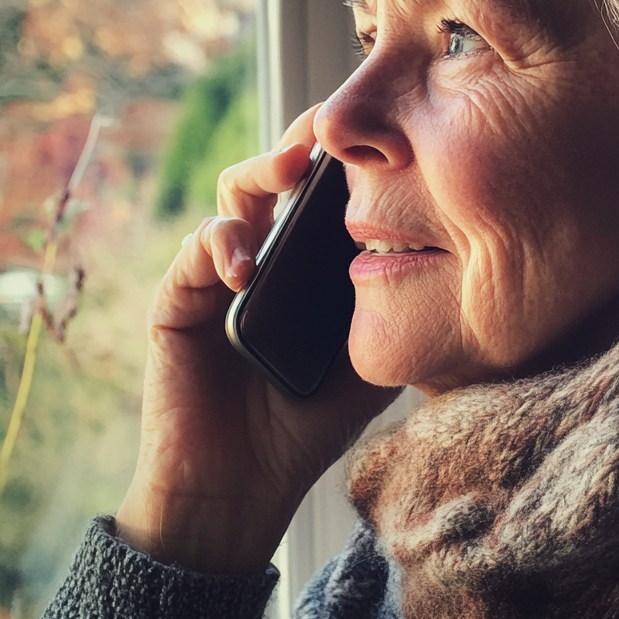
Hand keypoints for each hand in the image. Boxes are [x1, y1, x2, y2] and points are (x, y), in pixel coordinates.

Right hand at [115, 106, 396, 574]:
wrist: (241, 488)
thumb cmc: (305, 427)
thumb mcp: (363, 364)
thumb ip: (385, 314)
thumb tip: (440, 263)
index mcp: (304, 267)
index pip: (319, 197)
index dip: (340, 160)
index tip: (373, 130)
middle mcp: (262, 258)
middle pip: (276, 179)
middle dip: (299, 145)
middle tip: (328, 129)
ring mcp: (217, 276)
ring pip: (233, 198)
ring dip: (260, 175)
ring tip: (290, 169)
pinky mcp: (179, 300)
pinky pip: (195, 251)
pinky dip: (220, 246)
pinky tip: (245, 268)